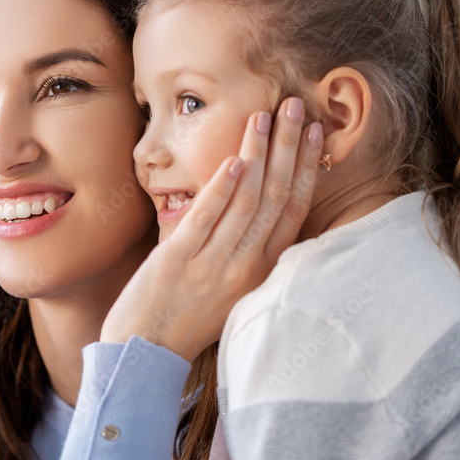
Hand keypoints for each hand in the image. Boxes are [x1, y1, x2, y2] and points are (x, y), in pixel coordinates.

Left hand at [101, 98, 322, 361]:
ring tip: (263, 118)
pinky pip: (206, 219)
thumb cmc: (185, 318)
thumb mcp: (230, 288)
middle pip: (274, 197)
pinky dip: (222, 189)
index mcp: (260, 272)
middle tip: (295, 106)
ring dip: (257, 156)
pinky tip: (234, 161)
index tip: (315, 134)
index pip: (293, 210)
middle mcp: (244, 266)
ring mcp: (212, 264)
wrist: (145, 353)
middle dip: (287, 148)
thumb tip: (254, 204)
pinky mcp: (178, 261)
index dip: (306, 169)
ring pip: (245, 202)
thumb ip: (245, 250)